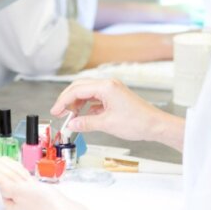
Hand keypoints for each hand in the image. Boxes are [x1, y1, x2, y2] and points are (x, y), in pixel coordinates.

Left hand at [0, 178, 68, 209]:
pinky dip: (42, 195)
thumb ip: (6, 186)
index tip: (23, 179)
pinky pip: (39, 202)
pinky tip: (48, 194)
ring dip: (33, 189)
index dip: (13, 181)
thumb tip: (2, 185)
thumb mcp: (19, 190)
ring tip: (42, 189)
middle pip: (17, 195)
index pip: (5, 191)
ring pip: (28, 197)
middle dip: (24, 186)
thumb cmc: (45, 204)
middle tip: (33, 184)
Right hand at [50, 78, 164, 140]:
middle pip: (80, 87)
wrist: (155, 125)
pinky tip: (84, 116)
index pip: (77, 90)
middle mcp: (108, 84)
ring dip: (77, 103)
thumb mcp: (107, 124)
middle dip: (67, 99)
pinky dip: (87, 106)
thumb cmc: (137, 122)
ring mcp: (112, 89)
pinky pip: (95, 98)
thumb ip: (86, 123)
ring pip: (87, 92)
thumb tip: (72, 124)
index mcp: (106, 87)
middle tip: (59, 112)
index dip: (63, 101)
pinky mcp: (114, 96)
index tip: (55, 111)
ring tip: (70, 116)